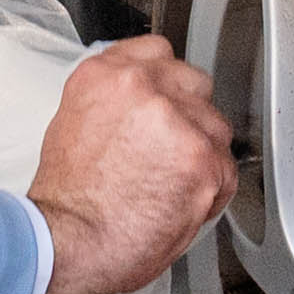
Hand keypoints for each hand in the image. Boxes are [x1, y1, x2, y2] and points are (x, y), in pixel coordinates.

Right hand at [25, 36, 232, 293]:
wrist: (68, 242)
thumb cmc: (67, 199)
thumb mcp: (74, 123)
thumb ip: (114, 101)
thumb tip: (140, 103)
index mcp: (106, 74)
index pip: (158, 51)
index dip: (166, 82)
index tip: (165, 100)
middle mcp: (144, 86)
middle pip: (194, 84)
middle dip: (188, 117)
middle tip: (169, 152)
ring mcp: (177, 120)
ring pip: (215, 128)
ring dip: (202, 155)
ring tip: (170, 186)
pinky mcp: (202, 158)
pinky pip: (226, 170)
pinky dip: (211, 191)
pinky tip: (180, 204)